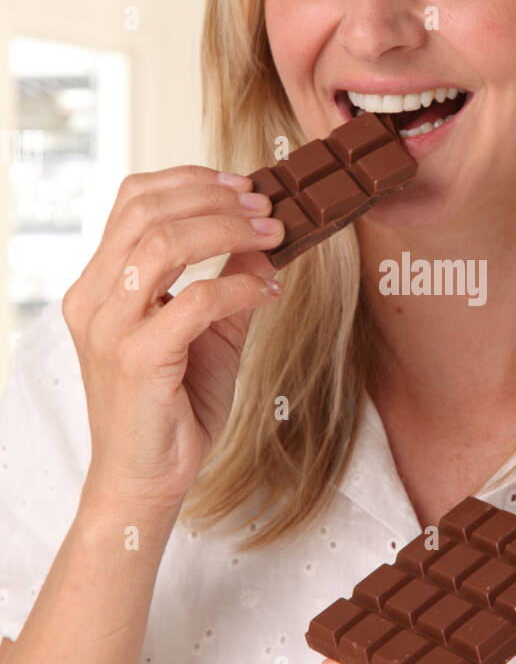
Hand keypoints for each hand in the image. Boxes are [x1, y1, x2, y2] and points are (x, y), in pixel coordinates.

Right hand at [62, 164, 285, 512]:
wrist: (146, 481)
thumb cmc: (173, 408)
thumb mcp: (208, 333)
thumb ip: (229, 283)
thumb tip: (265, 239)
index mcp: (100, 285)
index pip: (132, 200)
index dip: (190, 182)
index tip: (242, 186)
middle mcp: (95, 300)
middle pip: (146, 209)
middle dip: (214, 198)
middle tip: (265, 208)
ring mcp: (111, 328)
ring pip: (164, 243)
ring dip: (229, 230)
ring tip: (273, 235)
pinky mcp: (139, 359)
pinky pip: (195, 299)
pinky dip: (240, 286)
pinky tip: (269, 293)